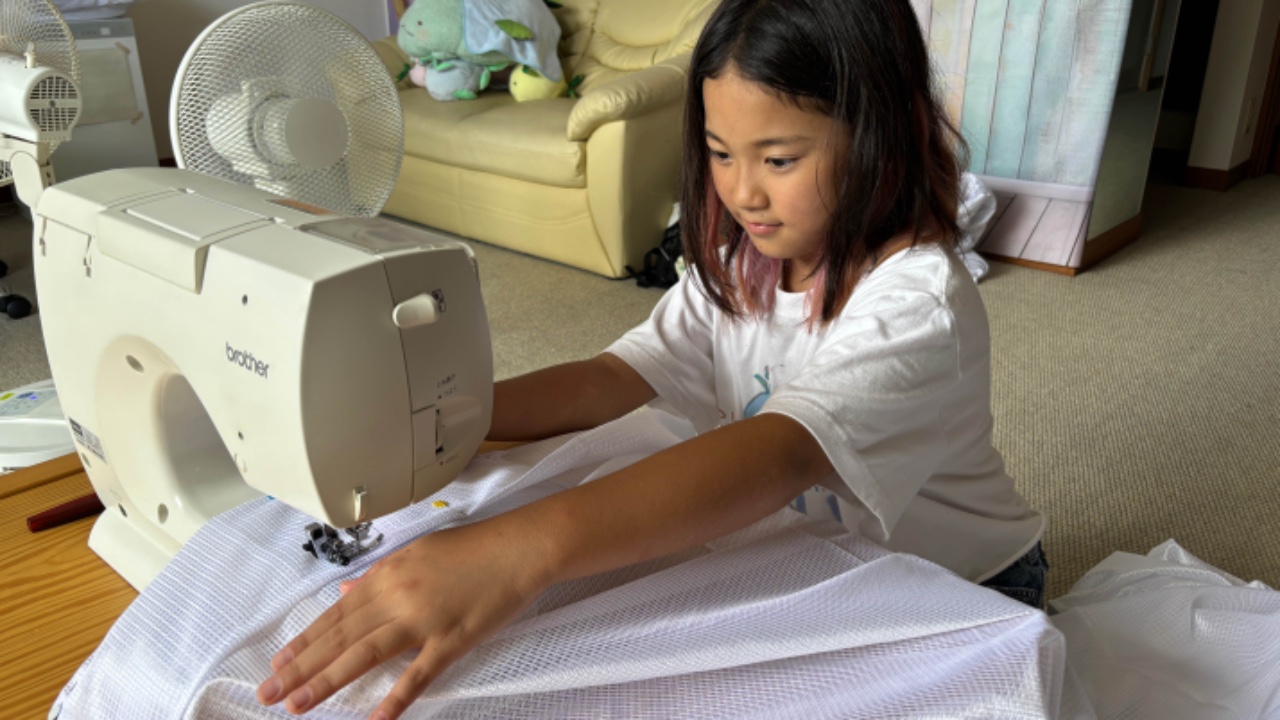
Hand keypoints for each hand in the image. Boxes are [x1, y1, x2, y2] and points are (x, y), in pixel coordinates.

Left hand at [256, 518, 550, 718]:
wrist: (519, 547)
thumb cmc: (474, 548)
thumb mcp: (417, 553)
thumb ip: (378, 577)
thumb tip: (345, 593)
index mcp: (388, 575)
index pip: (335, 615)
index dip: (304, 642)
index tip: (277, 664)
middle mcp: (397, 596)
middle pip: (340, 638)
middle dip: (301, 667)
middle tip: (269, 694)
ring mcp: (424, 619)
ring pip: (365, 654)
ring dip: (327, 681)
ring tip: (298, 706)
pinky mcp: (453, 639)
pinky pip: (419, 673)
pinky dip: (395, 697)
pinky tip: (375, 719)